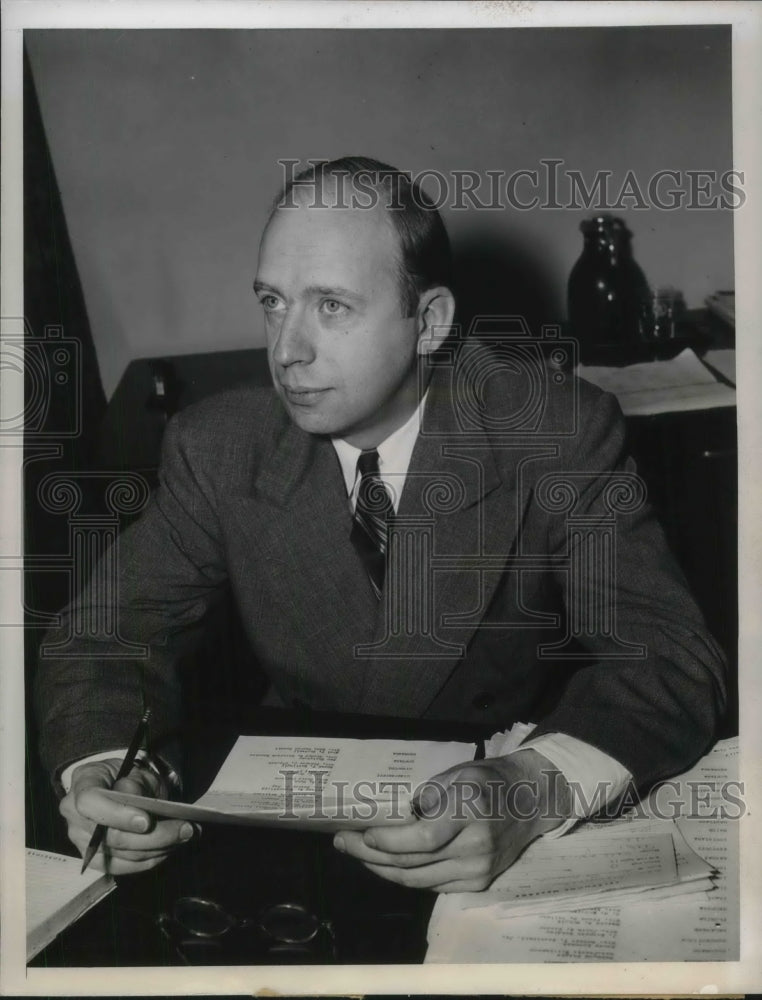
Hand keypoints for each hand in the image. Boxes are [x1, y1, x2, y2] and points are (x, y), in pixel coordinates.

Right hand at [60, 758, 194, 874]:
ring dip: (159, 848)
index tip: (147, 821)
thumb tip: (138, 801)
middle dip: (154, 836)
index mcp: (81, 785)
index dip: (117, 815)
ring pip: (123, 855)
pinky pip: (124, 867)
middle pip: (111, 837)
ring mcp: (83, 843)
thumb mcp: (135, 770)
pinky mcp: (96, 861)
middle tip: (186, 829)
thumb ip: (136, 783)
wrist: (116, 787)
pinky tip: (170, 848)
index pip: (90, 803)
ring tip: (186, 836)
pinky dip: (150, 859)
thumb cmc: (126, 777)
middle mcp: (75, 818)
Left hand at [333, 749, 569, 891]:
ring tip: (357, 853)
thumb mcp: (458, 773)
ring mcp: (479, 870)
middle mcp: (476, 846)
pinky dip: (405, 876)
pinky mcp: (478, 883)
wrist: (533, 799)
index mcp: (470, 811)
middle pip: (414, 861)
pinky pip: (431, 885)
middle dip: (371, 854)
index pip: (423, 838)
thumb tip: (391, 817)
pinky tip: (385, 864)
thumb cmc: (489, 779)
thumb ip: (427, 795)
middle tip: (343, 842)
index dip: (390, 841)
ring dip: (382, 869)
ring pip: (418, 879)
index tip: (364, 834)